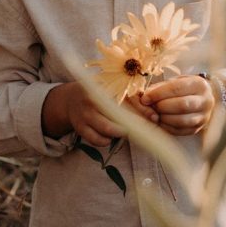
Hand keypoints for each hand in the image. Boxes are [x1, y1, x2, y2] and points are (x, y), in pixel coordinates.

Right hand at [43, 82, 158, 146]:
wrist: (71, 99)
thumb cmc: (100, 95)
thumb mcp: (114, 91)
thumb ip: (133, 100)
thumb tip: (153, 116)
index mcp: (105, 86)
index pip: (128, 99)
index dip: (143, 109)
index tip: (154, 118)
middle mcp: (94, 99)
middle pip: (118, 114)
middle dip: (133, 124)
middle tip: (143, 129)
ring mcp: (86, 113)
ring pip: (108, 129)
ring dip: (120, 133)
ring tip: (125, 131)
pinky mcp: (80, 127)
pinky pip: (97, 140)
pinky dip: (106, 141)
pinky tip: (109, 136)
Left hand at [140, 75, 214, 135]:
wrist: (200, 99)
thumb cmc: (183, 89)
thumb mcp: (174, 82)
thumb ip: (159, 88)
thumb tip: (144, 98)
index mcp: (199, 84)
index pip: (177, 88)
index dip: (158, 94)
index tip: (145, 98)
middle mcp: (205, 101)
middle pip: (181, 105)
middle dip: (162, 106)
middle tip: (151, 106)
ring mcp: (203, 117)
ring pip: (181, 120)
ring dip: (164, 118)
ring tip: (156, 113)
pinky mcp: (197, 129)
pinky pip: (180, 131)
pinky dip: (167, 127)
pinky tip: (161, 121)